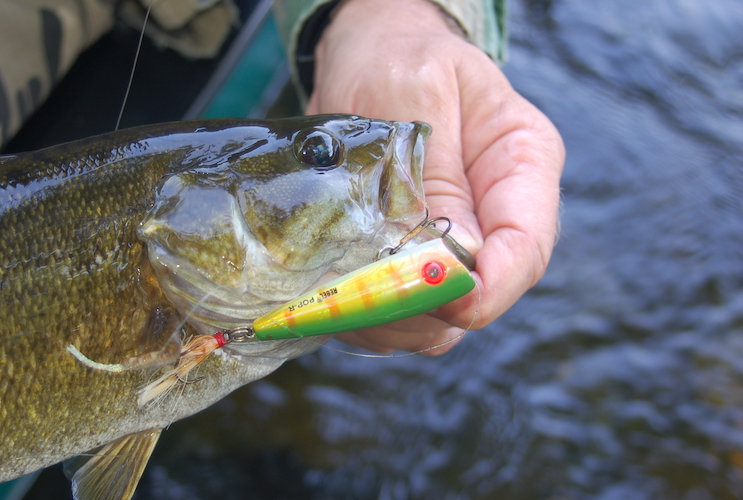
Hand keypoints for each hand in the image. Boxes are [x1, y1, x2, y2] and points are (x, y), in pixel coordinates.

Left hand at [307, 0, 564, 353]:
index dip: (493, 287)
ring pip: (443, 319)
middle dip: (431, 309)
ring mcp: (458, 244)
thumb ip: (435, 173)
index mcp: (522, 164)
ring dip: (395, 319)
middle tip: (370, 295)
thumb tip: (445, 258)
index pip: (527, 245)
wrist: (370, 58)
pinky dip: (371, 317)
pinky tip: (336, 295)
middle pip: (485, 294)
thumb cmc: (398, 60)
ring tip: (344, 294)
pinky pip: (405, 313)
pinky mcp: (417, 261)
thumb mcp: (417, 93)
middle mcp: (498, 214)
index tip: (451, 302)